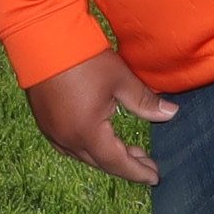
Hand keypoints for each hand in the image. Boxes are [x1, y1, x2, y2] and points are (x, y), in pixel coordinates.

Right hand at [22, 50, 174, 188]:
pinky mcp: (44, 120)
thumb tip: (170, 113)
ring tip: (127, 150)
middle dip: (125, 165)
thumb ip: (145, 102)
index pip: (117, 162)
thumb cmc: (83, 57)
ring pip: (83, 155)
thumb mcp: (121, 79)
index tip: (154, 177)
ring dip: (106, 156)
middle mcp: (67, 137)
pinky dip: (87, 148)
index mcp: (87, 131)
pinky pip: (67, 145)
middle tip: (147, 163)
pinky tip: (97, 139)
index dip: (137, 172)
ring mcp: (52, 130)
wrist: (42, 36)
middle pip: (100, 162)